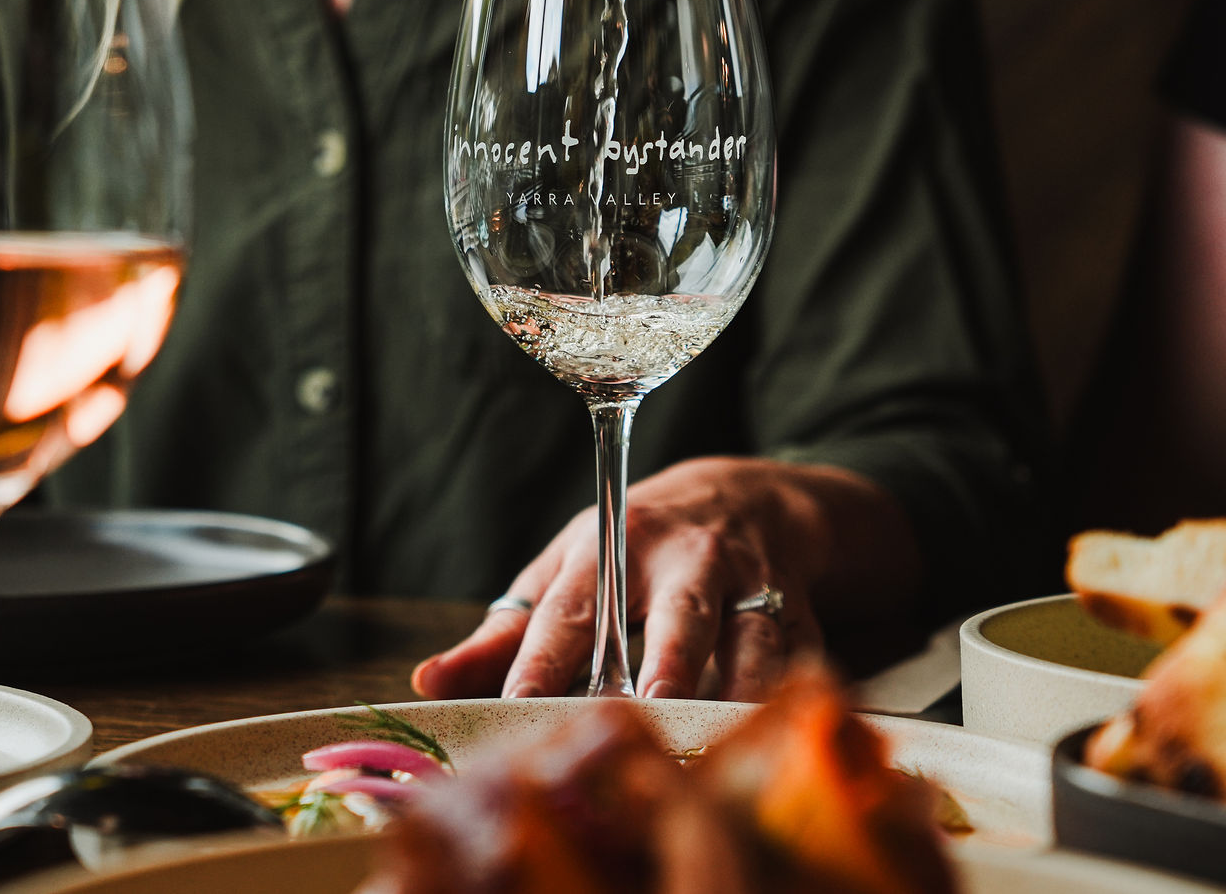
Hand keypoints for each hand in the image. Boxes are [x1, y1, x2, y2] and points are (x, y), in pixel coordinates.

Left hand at [411, 456, 921, 701]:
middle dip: (667, 656)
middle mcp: (682, 558)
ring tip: (717, 726)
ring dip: (737, 683)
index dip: (547, 652)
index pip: (574, 604)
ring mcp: (746, 580)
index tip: (521, 698)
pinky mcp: (797, 606)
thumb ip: (501, 635)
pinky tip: (773, 727)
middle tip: (650, 700)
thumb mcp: (565, 572)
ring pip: (749, 635)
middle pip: (677, 611)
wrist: (744, 498)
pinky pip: (798, 653)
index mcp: (610, 545)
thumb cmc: (632, 549)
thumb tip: (427, 681)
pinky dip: (789, 690)